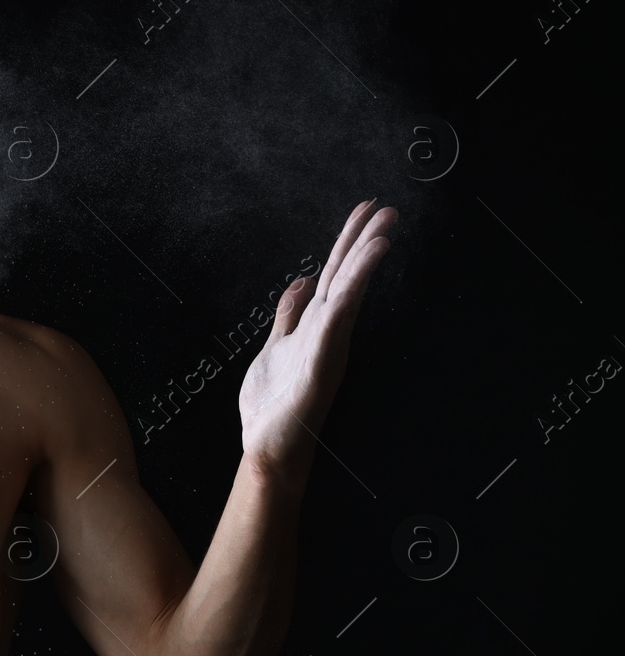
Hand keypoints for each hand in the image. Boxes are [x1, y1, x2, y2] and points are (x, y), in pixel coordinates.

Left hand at [238, 199, 395, 476]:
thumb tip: (303, 279)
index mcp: (315, 324)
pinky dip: (346, 297)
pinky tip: (356, 277)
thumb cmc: (275, 403)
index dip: (348, 241)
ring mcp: (326, 347)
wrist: (269, 447)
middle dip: (363, 241)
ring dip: (362, 264)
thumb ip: (290, 314)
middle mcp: (326, 331)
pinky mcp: (320, 364)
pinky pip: (334, 324)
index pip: (334, 273)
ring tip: (382, 233)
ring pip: (346, 296)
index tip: (365, 209)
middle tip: (386, 208)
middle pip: (345, 277)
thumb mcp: (277, 345)